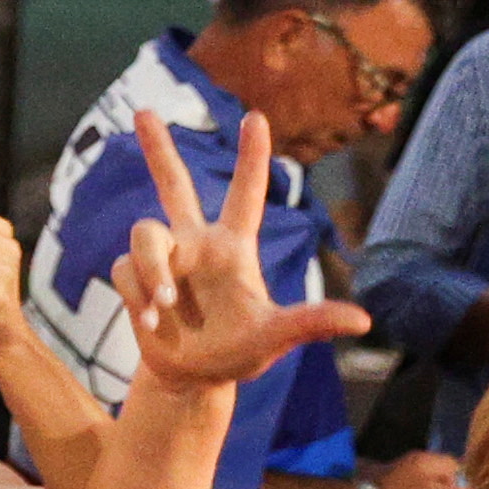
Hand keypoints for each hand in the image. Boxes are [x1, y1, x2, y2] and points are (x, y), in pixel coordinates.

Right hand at [109, 109, 370, 396]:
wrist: (192, 378)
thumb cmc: (240, 352)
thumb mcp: (276, 337)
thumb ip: (311, 323)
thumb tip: (364, 321)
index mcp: (233, 247)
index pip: (245, 193)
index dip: (251, 156)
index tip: (256, 116)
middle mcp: (195, 244)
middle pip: (173, 185)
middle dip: (159, 149)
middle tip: (144, 110)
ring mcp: (164, 261)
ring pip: (143, 234)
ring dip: (152, 272)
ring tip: (164, 309)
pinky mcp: (134, 280)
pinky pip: (124, 271)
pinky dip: (137, 296)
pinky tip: (151, 324)